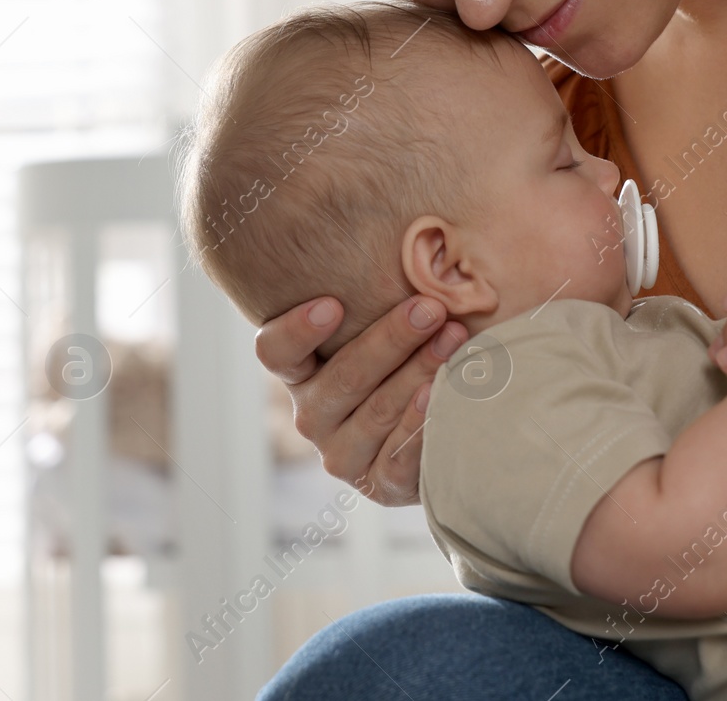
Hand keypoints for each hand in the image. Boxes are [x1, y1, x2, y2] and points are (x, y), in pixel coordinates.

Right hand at [255, 294, 467, 505]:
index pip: (275, 352)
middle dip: (391, 338)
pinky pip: (396, 456)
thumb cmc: (402, 361)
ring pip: (375, 411)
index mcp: (301, 372)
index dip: (297, 330)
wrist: (435, 435)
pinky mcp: (376, 484)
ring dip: (418, 371)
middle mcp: (311, 414)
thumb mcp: (379, 330)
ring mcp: (341, 454)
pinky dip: (419, 423)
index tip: (332, 305)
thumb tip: (410, 241)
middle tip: (430, 307)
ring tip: (452, 339)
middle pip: (342, 377)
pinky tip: (438, 396)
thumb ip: (375, 299)